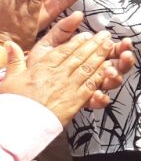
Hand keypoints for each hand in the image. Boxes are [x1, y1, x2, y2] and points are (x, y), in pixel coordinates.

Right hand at [0, 29, 120, 125]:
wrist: (20, 126)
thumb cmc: (14, 103)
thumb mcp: (10, 79)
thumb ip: (14, 60)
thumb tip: (10, 44)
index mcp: (42, 68)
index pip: (63, 51)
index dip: (77, 41)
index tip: (86, 34)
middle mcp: (58, 75)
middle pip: (79, 56)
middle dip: (94, 44)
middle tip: (105, 36)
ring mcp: (68, 88)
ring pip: (88, 68)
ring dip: (101, 56)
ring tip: (109, 46)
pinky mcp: (76, 101)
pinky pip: (91, 85)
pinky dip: (100, 75)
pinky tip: (108, 68)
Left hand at [30, 12, 134, 105]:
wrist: (24, 89)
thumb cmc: (39, 64)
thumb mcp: (49, 43)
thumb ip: (63, 29)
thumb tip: (78, 14)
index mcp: (91, 56)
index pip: (112, 50)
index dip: (121, 46)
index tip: (126, 41)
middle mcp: (95, 71)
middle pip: (118, 66)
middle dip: (125, 60)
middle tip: (126, 54)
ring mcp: (92, 87)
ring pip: (112, 83)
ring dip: (115, 76)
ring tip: (109, 71)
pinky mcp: (84, 101)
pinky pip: (99, 101)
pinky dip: (101, 98)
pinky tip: (97, 94)